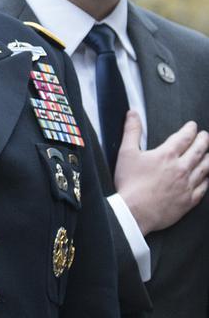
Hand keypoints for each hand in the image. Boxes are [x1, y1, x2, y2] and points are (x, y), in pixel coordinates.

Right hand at [114, 112, 208, 234]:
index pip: (184, 137)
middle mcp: (181, 168)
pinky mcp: (189, 200)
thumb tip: (133, 114)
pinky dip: (208, 179)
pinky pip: (204, 187)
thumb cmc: (129, 183)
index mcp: (167, 155)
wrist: (134, 211)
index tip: (193, 126)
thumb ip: (131, 131)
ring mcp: (187, 185)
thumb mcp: (126, 153)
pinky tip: (207, 177)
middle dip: (204, 140)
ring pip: (205, 168)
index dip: (190, 129)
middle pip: (199, 150)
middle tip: (205, 136)